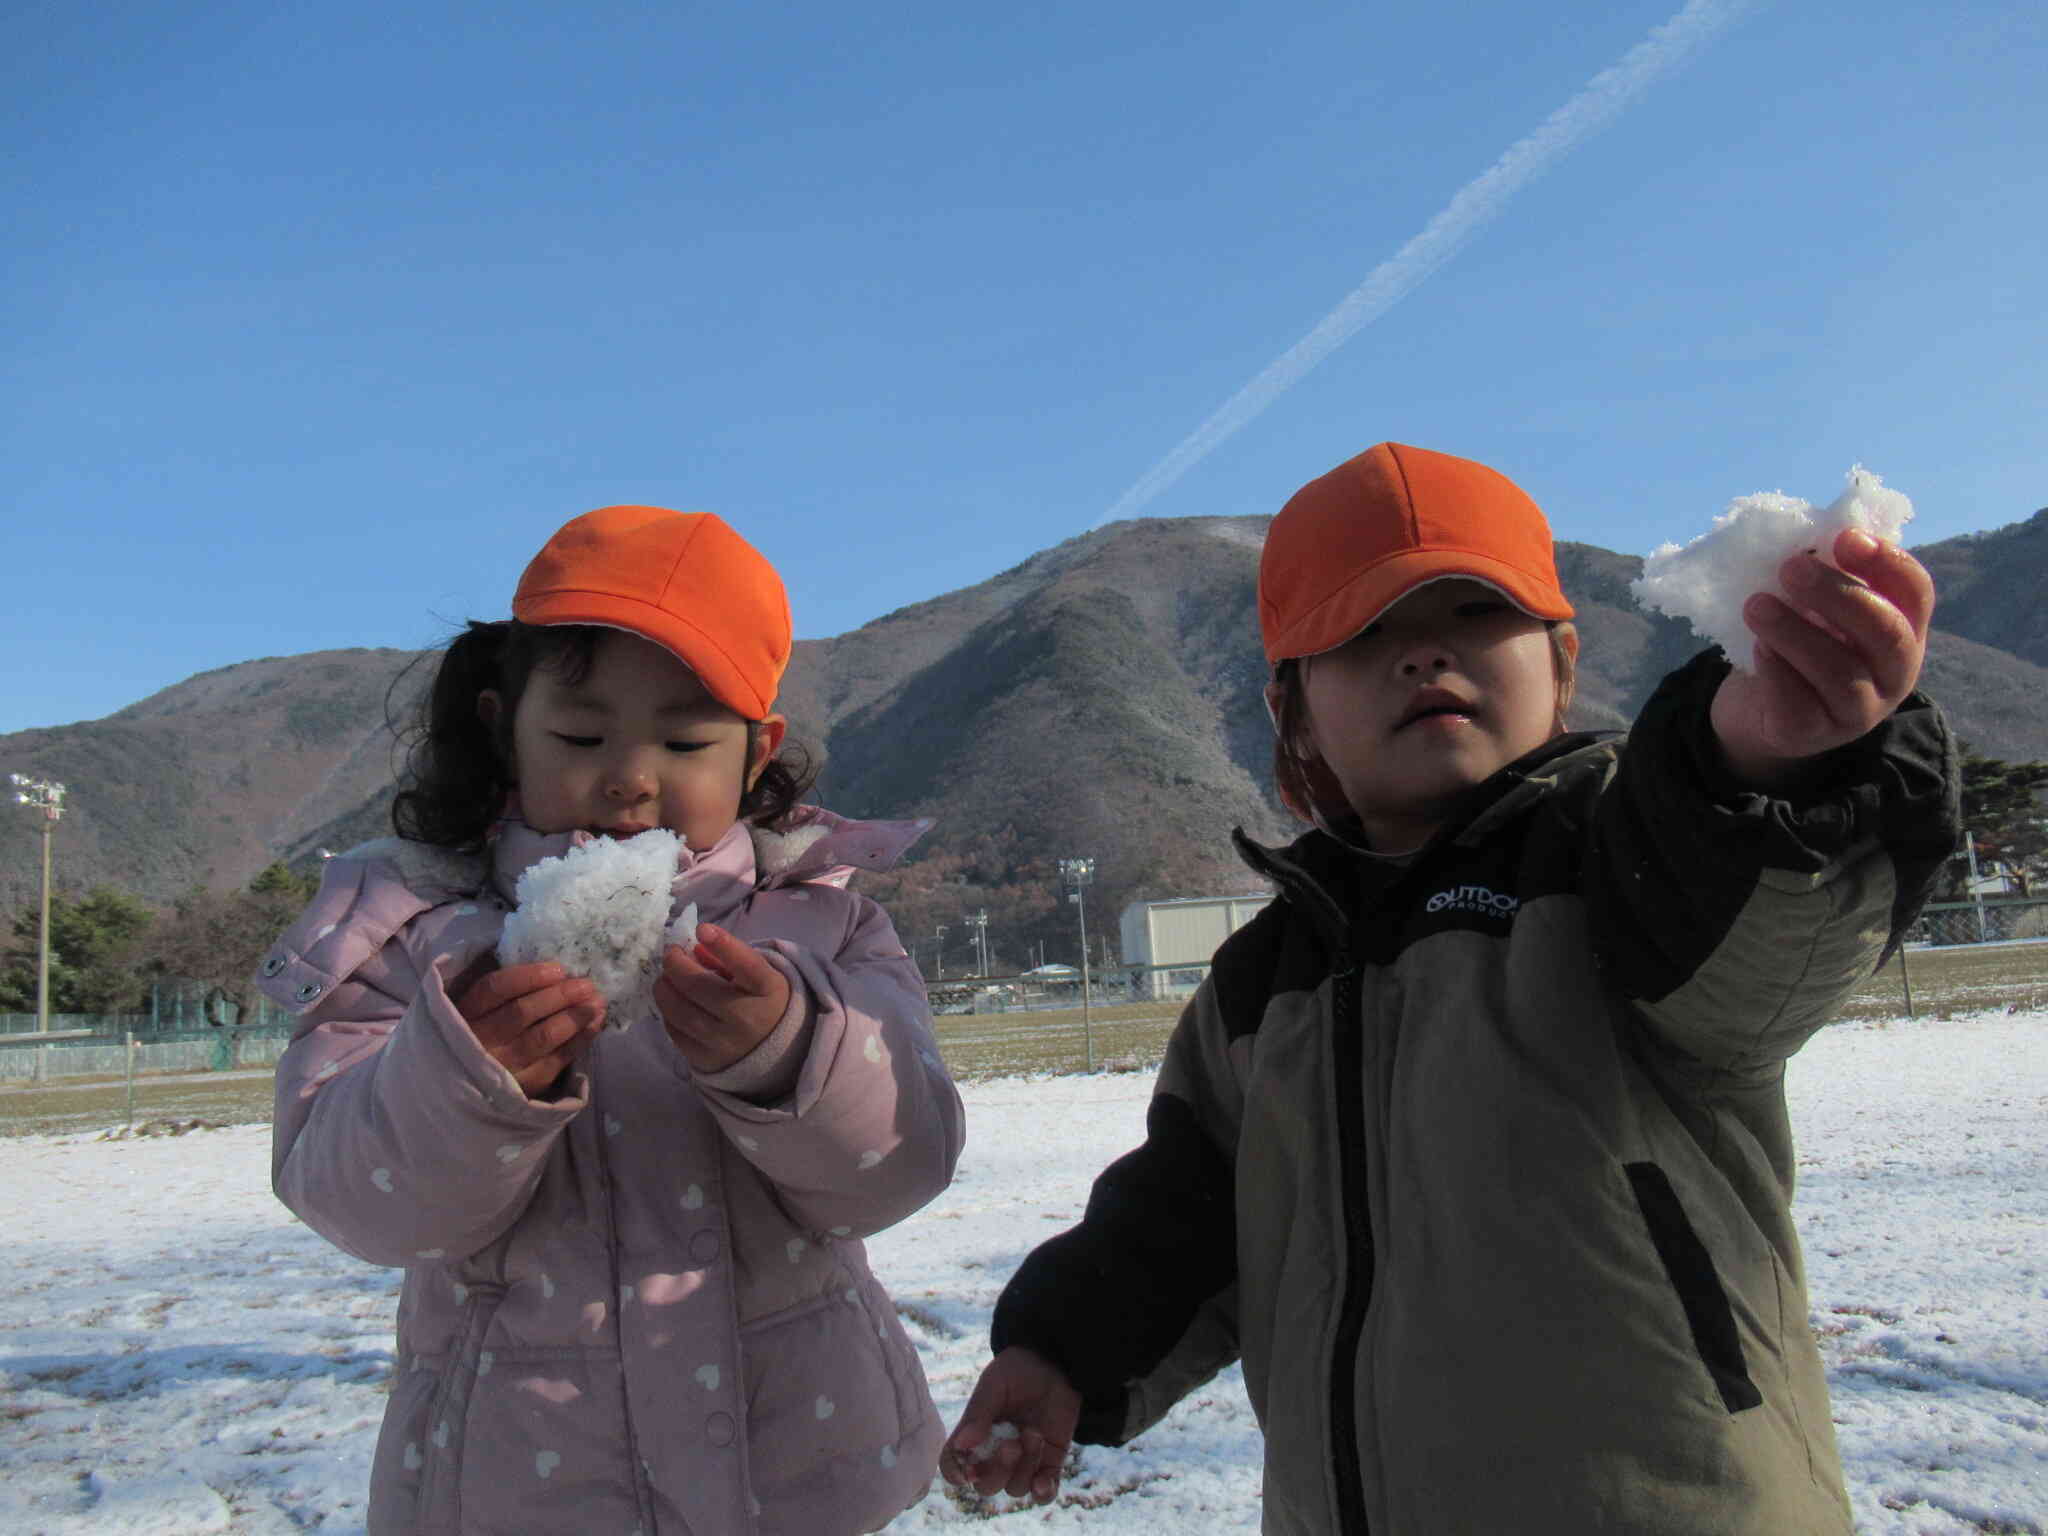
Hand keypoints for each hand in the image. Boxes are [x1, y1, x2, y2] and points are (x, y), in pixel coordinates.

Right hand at [456, 962, 604, 1098]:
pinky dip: (580, 1039)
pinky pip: (557, 1060)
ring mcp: (502, 1067)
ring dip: (574, 1016)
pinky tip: (594, 1024)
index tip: (558, 969)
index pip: (494, 989)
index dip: (528, 977)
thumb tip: (551, 972)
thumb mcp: (478, 1013)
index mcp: (464, 1016)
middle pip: (522, 1012)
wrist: (469, 1095)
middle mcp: (480, 1042)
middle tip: (587, 984)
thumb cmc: (481, 1039)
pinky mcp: (524, 1087)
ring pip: (543, 1036)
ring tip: (596, 1002)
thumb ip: (503, 994)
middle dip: (559, 995)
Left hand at [656, 923, 792, 1072]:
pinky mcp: (706, 1061)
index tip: (702, 929)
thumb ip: (727, 957)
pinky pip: (675, 1033)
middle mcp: (748, 1019)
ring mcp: (725, 1044)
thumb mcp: (757, 974)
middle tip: (671, 953)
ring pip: (680, 1012)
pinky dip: (668, 1013)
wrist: (777, 1050)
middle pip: (700, 987)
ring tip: (665, 978)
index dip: (724, 945)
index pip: (747, 965)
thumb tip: (692, 947)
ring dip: (664, 988)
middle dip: (676, 964)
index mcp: (768, 991)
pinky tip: (673, 1003)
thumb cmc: (761, 1001)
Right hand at [939, 1347, 1081, 1504]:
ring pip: (1015, 1488)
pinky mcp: (1048, 1463)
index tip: (968, 1471)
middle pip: (986, 1485)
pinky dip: (1043, 1493)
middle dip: (998, 1471)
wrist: (1054, 1362)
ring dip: (1025, 1466)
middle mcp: (995, 1454)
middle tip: (1012, 1444)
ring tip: (1035, 1433)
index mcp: (974, 1435)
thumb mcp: (995, 1385)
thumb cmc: (1018, 1371)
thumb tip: (962, 1445)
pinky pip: (1044, 1494)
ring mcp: (1022, 1461)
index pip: (955, 1465)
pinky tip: (1044, 1482)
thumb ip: (979, 1413)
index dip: (956, 1474)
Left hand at [1710, 528, 1933, 787]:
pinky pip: (1799, 706)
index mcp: (1904, 630)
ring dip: (1795, 632)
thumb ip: (1824, 573)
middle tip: (1791, 567)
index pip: (1916, 593)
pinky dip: (1777, 672)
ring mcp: (1857, 710)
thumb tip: (1809, 536)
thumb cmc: (1798, 642)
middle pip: (1884, 633)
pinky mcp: (1810, 735)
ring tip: (1756, 605)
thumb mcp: (1818, 607)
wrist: (1758, 710)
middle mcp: (1893, 673)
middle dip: (1838, 594)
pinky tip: (1757, 649)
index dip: (1887, 563)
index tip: (1846, 537)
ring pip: (1840, 672)